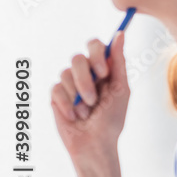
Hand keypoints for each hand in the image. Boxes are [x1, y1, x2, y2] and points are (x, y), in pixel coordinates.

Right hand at [51, 31, 129, 161]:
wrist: (96, 143)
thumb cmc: (112, 117)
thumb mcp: (120, 89)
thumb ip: (119, 62)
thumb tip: (120, 34)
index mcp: (103, 68)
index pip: (95, 46)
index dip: (97, 54)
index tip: (104, 72)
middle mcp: (85, 73)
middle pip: (77, 58)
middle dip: (86, 79)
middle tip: (94, 97)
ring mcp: (69, 83)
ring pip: (65, 72)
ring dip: (79, 95)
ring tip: (88, 111)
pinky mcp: (56, 95)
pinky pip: (57, 89)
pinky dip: (68, 104)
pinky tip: (76, 116)